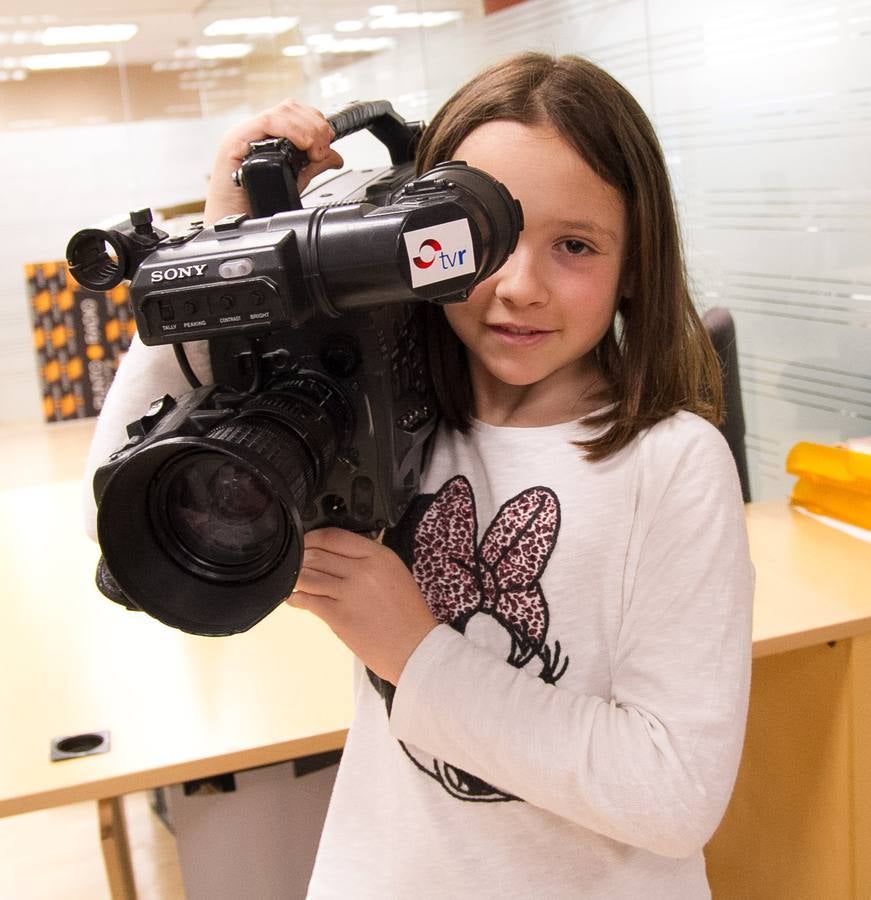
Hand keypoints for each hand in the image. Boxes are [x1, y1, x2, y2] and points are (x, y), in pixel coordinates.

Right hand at [203, 99, 344, 223]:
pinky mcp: (236, 141)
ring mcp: (245, 134)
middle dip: (315, 125)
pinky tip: (302, 146)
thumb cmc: (254, 203)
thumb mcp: (293, 180)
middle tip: (322, 150)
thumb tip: (335, 157)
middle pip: (291, 107)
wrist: (232, 222)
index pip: (296, 112)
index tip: (328, 142)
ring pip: (282, 112)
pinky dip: (290, 130)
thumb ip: (313, 166)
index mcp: (267, 136)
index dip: (317, 122)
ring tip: (314, 152)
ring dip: (307, 129)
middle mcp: (255, 131)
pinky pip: (266, 123)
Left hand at [287, 528, 437, 684]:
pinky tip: (294, 598)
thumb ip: (367, 560)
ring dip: (296, 578)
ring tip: (293, 581)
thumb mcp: (395, 574)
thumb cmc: (408, 616)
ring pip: (308, 576)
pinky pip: (307, 600)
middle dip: (301, 559)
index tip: (306, 543)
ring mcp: (350, 593)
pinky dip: (295, 597)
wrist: (415, 649)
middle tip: (296, 564)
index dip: (313, 538)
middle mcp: (364, 570)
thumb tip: (336, 556)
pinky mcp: (339, 616)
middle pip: (317, 554)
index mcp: (380, 556)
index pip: (335, 537)